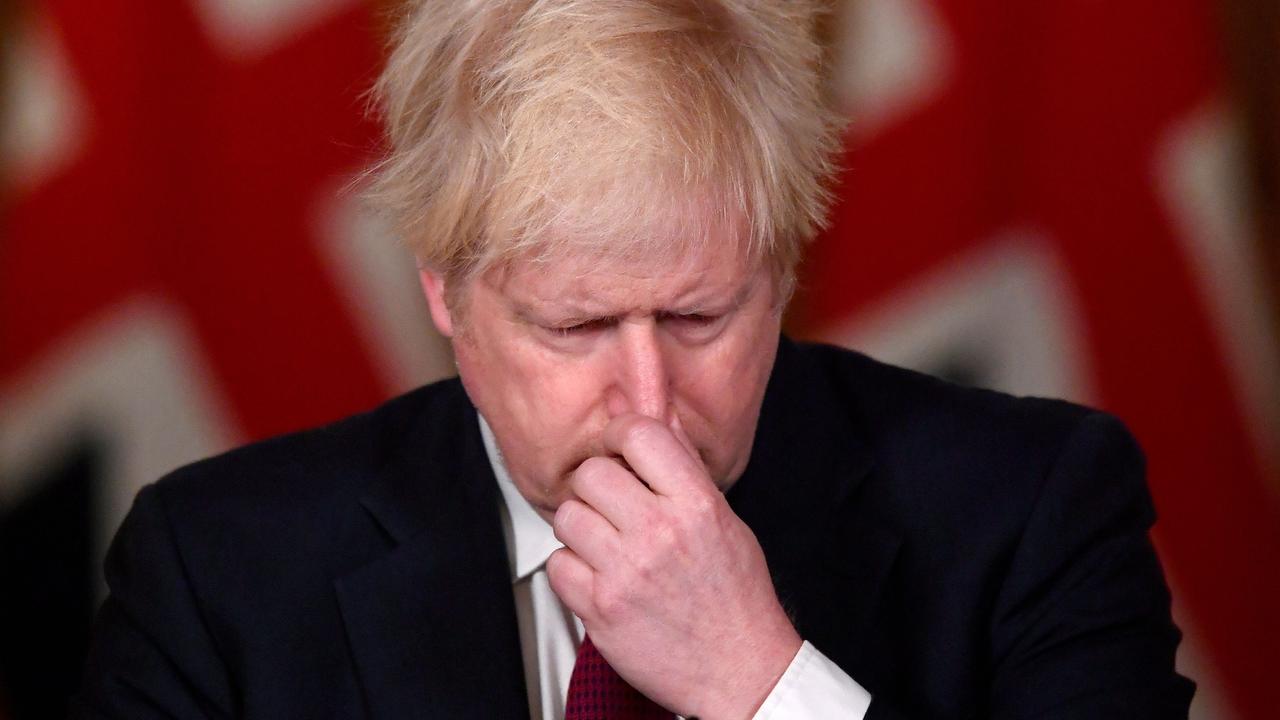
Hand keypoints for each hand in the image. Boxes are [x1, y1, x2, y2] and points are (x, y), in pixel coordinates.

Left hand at [546, 413, 802, 719]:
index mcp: (696, 505)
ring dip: (581, 527)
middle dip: (596, 485)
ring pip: (567, 516)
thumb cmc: (735, 597)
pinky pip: (558, 564)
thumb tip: (654, 415)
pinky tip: (598, 575)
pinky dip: (571, 569)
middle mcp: (660, 534)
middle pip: (592, 473)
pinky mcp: (601, 609)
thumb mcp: (723, 519)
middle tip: (610, 503)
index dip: (619, 433)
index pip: (640, 434)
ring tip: (605, 542)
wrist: (739, 669)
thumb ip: (683, 468)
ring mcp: (626, 572)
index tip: (617, 447)